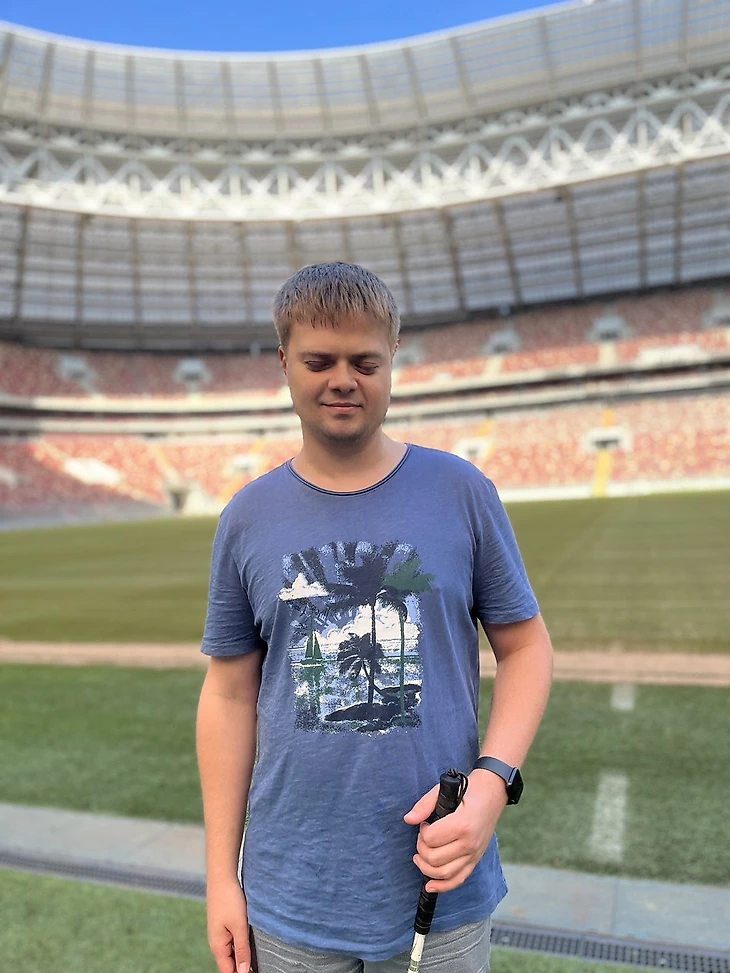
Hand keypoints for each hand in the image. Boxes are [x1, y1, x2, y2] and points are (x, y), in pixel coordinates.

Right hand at [206, 877, 256, 972]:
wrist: (222, 875)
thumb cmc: (229, 899)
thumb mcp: (239, 926)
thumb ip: (242, 950)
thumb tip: (243, 972)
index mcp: (218, 947)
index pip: (229, 972)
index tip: (258, 972)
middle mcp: (217, 943)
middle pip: (230, 964)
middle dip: (244, 968)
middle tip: (261, 966)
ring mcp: (220, 933)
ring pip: (233, 953)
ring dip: (244, 957)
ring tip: (260, 959)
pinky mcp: (225, 924)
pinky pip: (233, 942)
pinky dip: (242, 946)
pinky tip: (253, 944)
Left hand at [403, 770, 506, 892]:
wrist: (494, 791)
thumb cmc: (469, 789)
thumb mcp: (444, 789)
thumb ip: (425, 804)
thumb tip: (408, 819)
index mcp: (462, 824)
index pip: (431, 839)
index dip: (422, 831)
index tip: (424, 823)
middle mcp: (470, 843)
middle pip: (435, 859)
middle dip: (421, 849)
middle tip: (422, 836)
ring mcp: (474, 854)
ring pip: (444, 874)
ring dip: (426, 868)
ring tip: (420, 855)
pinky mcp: (475, 860)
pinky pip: (458, 879)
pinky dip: (442, 886)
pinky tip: (429, 885)